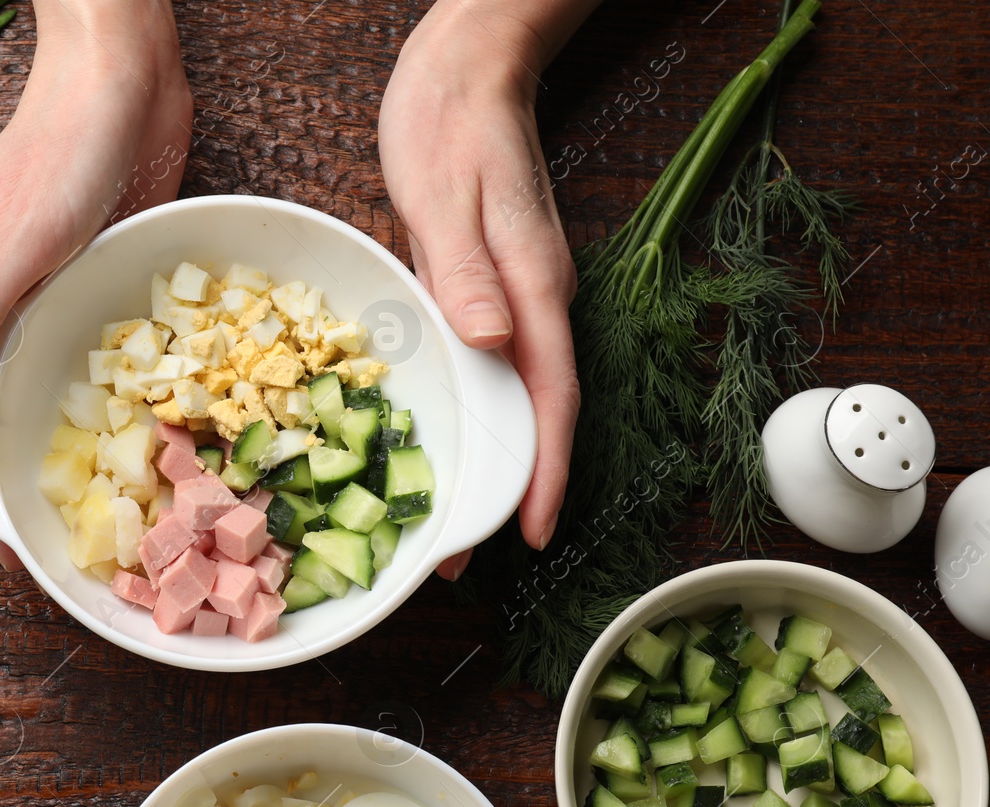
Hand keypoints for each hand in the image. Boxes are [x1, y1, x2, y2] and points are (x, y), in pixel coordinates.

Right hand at [0, 1, 189, 569]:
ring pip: (75, 387)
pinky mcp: (112, 280)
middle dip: (53, 480)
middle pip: (23, 411)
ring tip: (146, 512)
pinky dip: (141, 392)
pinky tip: (175, 430)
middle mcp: (11, 308)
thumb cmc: (61, 151)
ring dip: (103, 442)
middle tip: (104, 551)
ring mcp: (63, 296)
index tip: (20, 555)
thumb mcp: (15, 244)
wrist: (123, 75)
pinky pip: (123, 354)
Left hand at [379, 2, 588, 578]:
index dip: (547, 469)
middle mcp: (533, 301)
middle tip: (461, 554)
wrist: (465, 69)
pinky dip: (466, 413)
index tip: (534, 530)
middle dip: (510, 487)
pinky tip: (437, 438)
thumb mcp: (445, 195)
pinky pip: (483, 366)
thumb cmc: (450, 124)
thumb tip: (492, 343)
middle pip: (534, 411)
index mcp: (532, 286)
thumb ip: (465, 271)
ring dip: (486, 458)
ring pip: (509, 395)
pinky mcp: (485, 288)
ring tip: (443, 516)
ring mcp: (512, 296)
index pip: (552, 395)